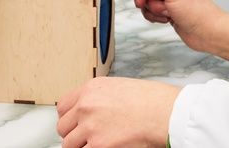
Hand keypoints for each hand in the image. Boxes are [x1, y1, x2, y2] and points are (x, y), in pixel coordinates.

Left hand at [56, 77, 178, 147]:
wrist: (166, 112)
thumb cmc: (151, 100)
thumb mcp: (119, 88)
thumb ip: (99, 98)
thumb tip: (89, 113)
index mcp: (90, 89)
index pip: (62, 107)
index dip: (69, 119)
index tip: (74, 125)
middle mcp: (86, 106)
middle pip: (63, 127)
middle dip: (73, 134)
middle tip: (85, 139)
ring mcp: (90, 127)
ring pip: (69, 144)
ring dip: (80, 146)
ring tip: (96, 144)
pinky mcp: (99, 145)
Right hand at [130, 0, 228, 61]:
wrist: (207, 32)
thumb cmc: (197, 11)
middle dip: (148, 0)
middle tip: (158, 6)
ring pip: (146, 1)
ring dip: (153, 10)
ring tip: (168, 12)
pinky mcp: (167, 10)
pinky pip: (151, 11)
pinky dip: (155, 17)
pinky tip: (167, 18)